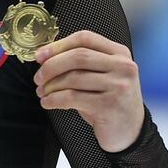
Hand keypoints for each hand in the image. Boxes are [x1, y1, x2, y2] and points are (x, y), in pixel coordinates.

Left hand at [34, 31, 144, 152]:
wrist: (129, 129)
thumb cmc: (107, 99)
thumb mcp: (101, 75)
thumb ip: (81, 62)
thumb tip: (43, 56)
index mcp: (119, 53)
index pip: (85, 38)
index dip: (58, 45)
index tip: (39, 56)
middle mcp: (123, 66)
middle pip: (77, 56)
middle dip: (51, 67)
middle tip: (38, 78)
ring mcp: (118, 85)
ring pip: (73, 78)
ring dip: (50, 86)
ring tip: (42, 92)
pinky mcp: (109, 105)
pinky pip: (71, 97)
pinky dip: (53, 99)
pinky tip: (48, 103)